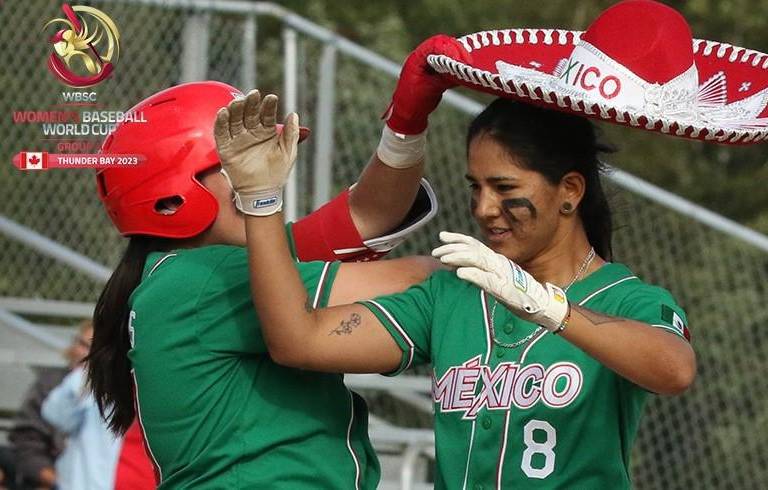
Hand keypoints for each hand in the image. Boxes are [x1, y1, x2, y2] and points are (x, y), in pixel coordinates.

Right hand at [215, 90, 299, 215]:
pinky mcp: (226, 148)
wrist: (262, 193)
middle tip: (253, 94)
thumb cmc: (277, 173)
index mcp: (266, 131)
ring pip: (234, 120)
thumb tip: (294, 114)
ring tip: (238, 101)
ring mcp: (238, 139)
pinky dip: (221, 122)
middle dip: (250, 103)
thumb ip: (291, 134)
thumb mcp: (288, 153)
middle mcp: (251, 132)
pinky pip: (221, 133)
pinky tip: (223, 112)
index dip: (268, 106)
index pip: (266, 114)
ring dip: (235, 109)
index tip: (271, 98)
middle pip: (249, 113)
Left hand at [384, 34, 470, 134]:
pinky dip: (460, 66)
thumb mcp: (428, 90)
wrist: (408, 113)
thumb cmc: (412, 101)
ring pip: (450, 52)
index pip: (435, 44)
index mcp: (417, 57)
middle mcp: (425, 56)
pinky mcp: (439, 71)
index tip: (460, 60)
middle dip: (459, 51)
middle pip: (445, 44)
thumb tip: (460, 71)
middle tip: (469, 63)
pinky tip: (467, 72)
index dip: (450, 49)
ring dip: (461, 58)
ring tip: (470, 67)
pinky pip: (451, 63)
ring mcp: (432, 62)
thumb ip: (442, 79)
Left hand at [432, 231, 568, 330]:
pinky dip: (473, 275)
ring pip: (478, 260)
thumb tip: (461, 267)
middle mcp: (499, 263)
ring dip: (459, 258)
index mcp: (497, 260)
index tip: (442, 236)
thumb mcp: (497, 279)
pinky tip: (460, 273)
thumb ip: (482, 272)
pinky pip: (487, 280)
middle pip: (473, 250)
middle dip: (453, 248)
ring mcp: (503, 275)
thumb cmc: (519, 294)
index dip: (458, 239)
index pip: (475, 245)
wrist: (542, 305)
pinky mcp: (505, 289)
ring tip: (444, 258)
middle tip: (436, 250)